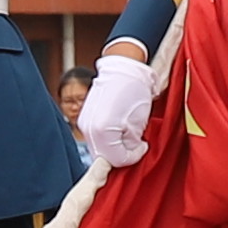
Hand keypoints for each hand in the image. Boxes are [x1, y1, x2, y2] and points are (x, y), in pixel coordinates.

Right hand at [72, 49, 159, 170]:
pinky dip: (107, 137)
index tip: (142, 146)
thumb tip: (127, 152)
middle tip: (136, 142)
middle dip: (122, 152)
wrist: (123, 68)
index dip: (132, 156)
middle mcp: (89, 129)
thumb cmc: (134, 91)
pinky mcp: (85, 117)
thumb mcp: (138, 124)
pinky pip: (95, 136)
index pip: (116, 159)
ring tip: (127, 131)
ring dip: (114, 145)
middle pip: (105, 156)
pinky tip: (118, 127)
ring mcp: (84, 122)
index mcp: (102, 132)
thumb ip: (130, 145)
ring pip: (99, 147)